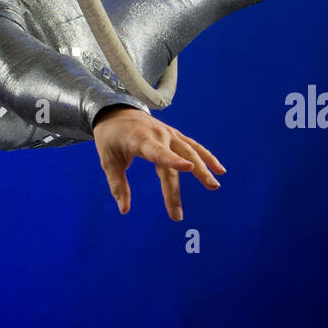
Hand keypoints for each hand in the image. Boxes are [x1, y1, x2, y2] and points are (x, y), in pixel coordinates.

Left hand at [92, 106, 223, 220]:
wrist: (116, 111)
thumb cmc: (110, 138)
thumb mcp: (107, 160)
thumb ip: (117, 184)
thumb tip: (124, 210)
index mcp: (140, 139)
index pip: (158, 152)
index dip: (173, 160)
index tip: (188, 168)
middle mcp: (159, 134)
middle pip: (174, 161)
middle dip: (175, 190)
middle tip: (177, 215)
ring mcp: (169, 133)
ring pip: (190, 151)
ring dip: (204, 168)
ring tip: (214, 186)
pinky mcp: (175, 135)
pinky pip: (193, 146)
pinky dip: (207, 157)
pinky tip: (219, 170)